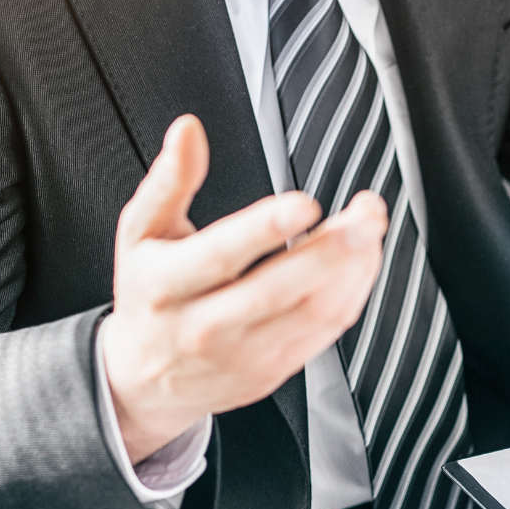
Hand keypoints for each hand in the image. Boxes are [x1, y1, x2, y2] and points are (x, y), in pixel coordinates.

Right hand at [102, 115, 388, 462]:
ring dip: (353, 268)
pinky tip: (360, 259)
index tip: (304, 203)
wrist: (144, 378)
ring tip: (369, 225)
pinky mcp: (272, 371)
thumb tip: (187, 130)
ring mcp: (242, 355)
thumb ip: (169, 179)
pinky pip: (325, 333)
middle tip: (365, 215)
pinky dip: (351, 291)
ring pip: (311, 313)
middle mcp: (205, 326)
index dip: (264, 229)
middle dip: (331, 251)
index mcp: (167, 285)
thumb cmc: (148, 293)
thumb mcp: (140, 232)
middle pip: (277, 291)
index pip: (220, 256)